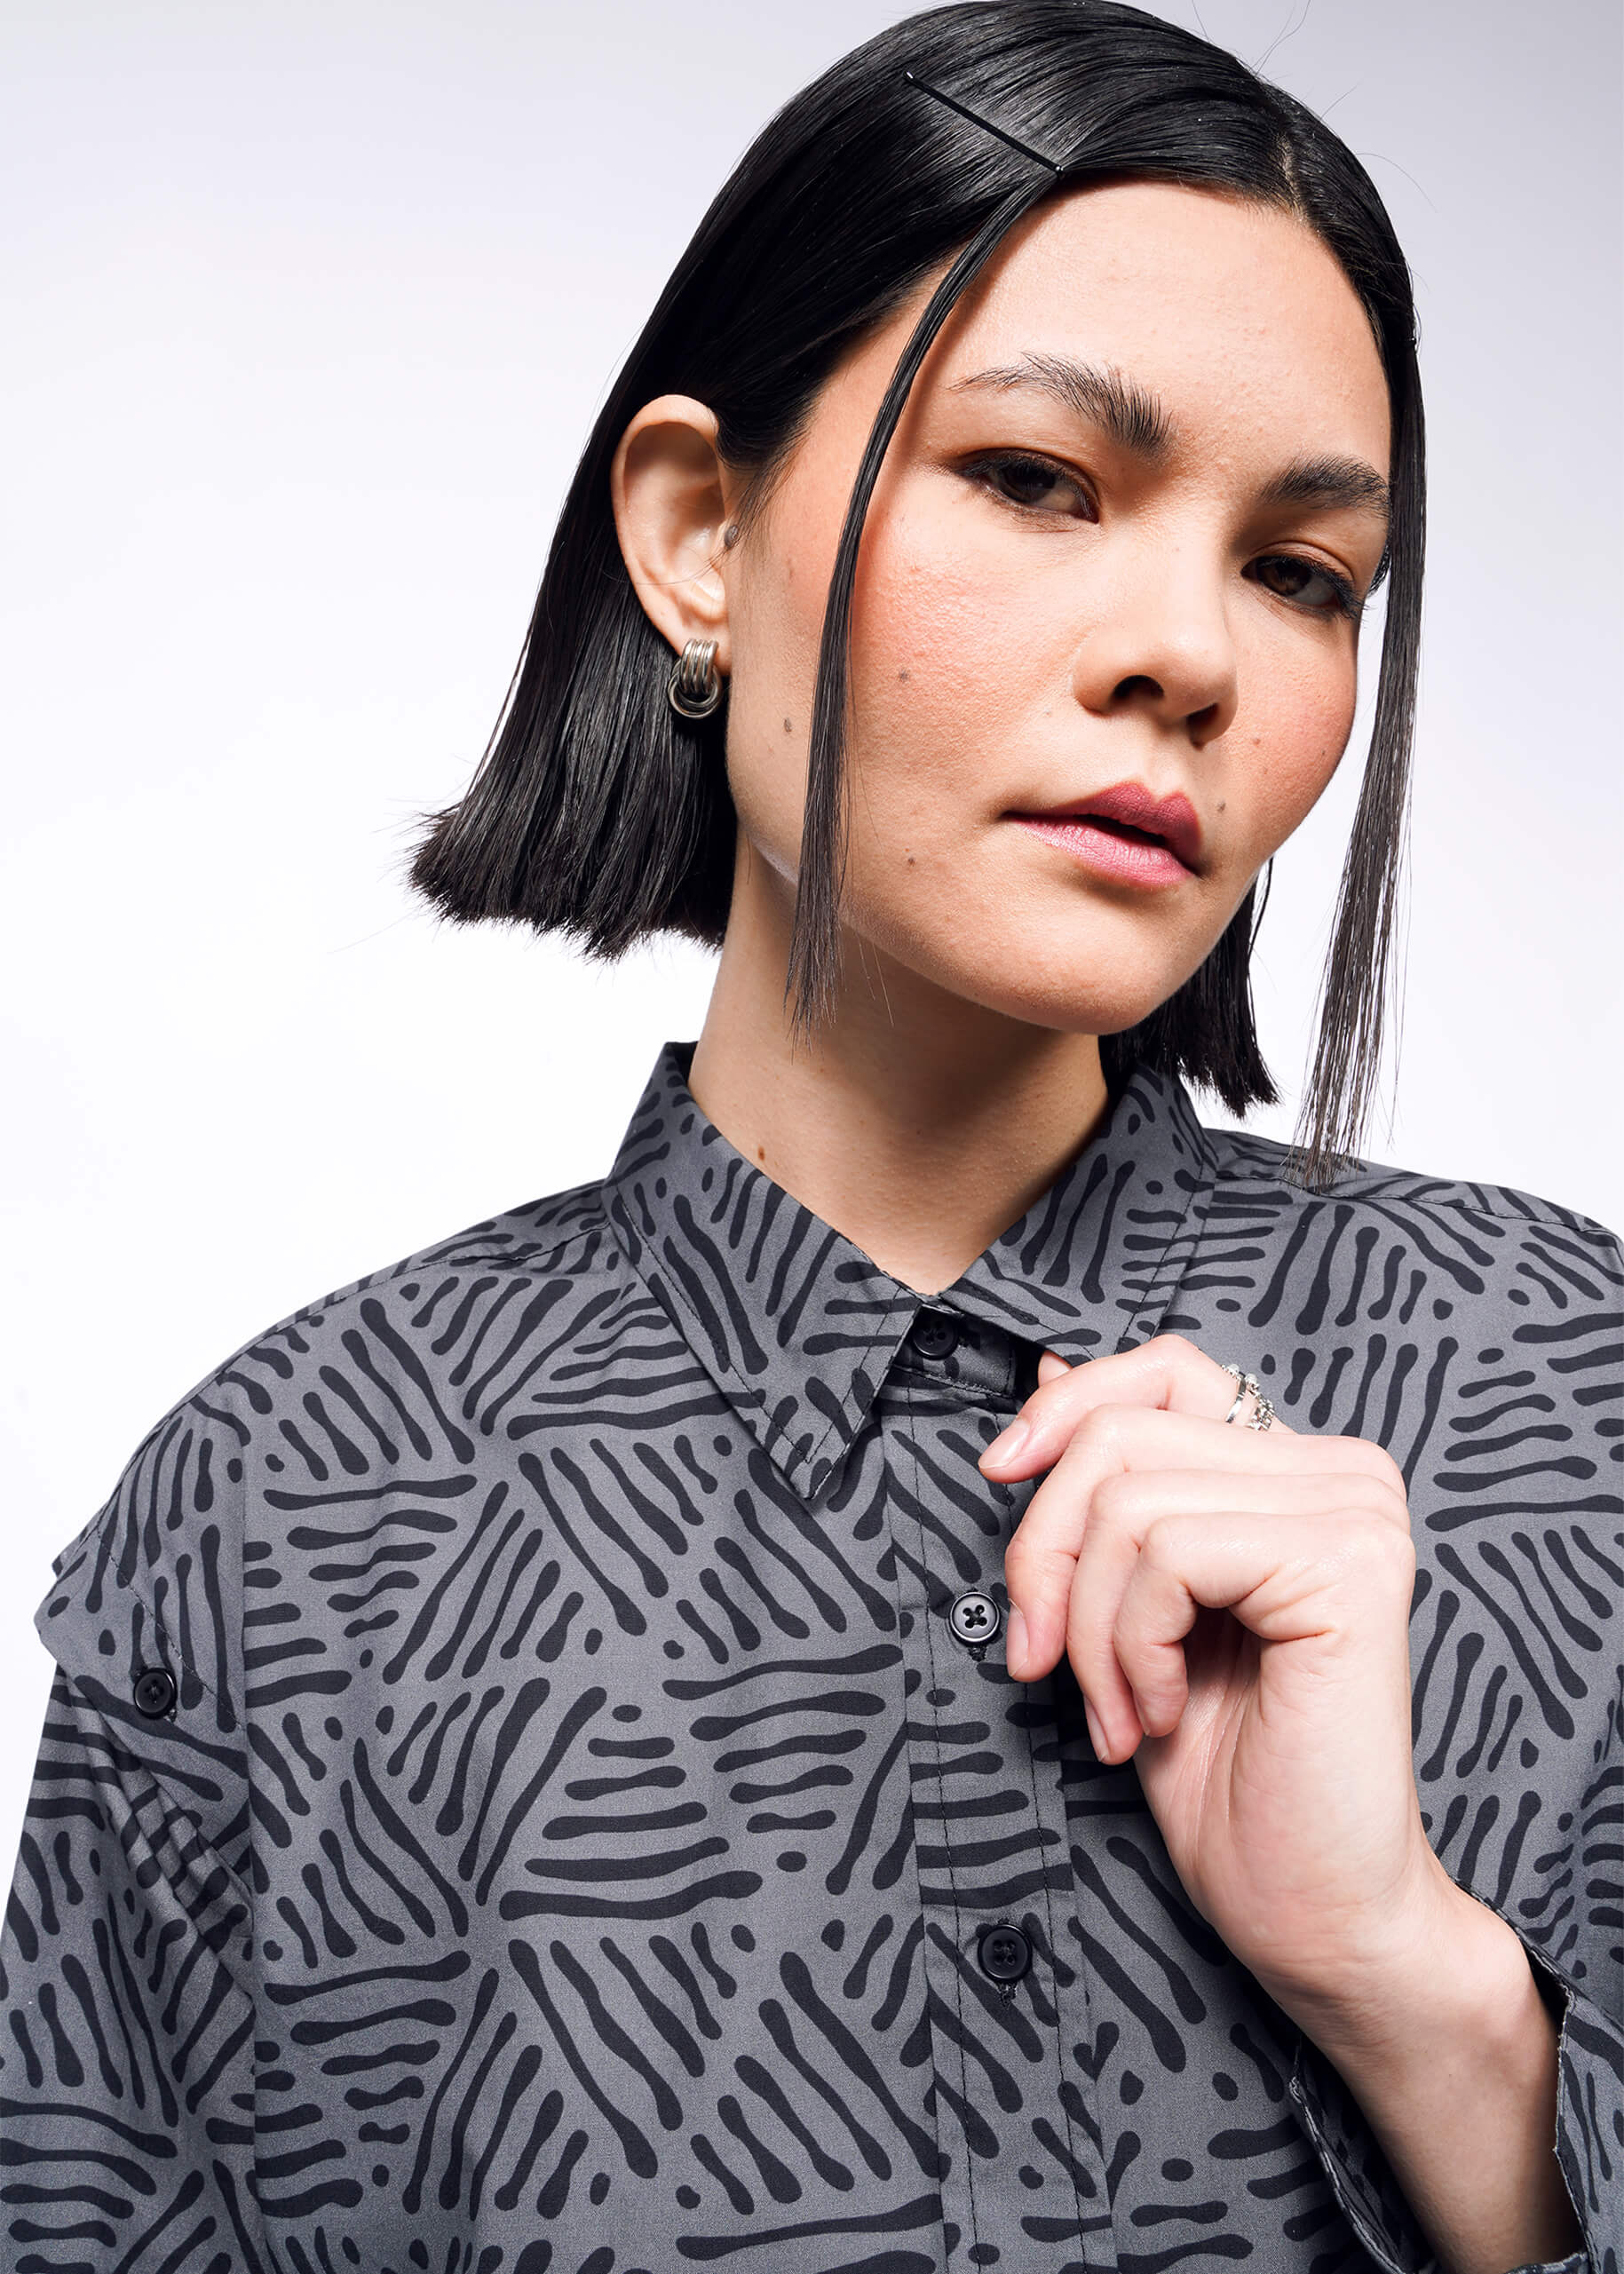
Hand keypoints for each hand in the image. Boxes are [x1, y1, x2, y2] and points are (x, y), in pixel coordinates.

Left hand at [977, 1333, 1457, 2020]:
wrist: (1310, 1911)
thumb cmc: (1225, 1776)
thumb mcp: (1131, 1609)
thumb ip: (1112, 1492)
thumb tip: (1047, 1370)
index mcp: (1300, 1470)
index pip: (1164, 1369)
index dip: (1065, 1408)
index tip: (998, 1474)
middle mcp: (1344, 1473)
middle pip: (1119, 1437)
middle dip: (1047, 1554)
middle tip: (1042, 1660)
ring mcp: (1353, 1513)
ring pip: (1128, 1500)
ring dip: (1087, 1626)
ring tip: (1119, 1711)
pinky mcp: (1346, 1566)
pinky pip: (1167, 1554)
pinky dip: (1128, 1645)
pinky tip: (1159, 1713)